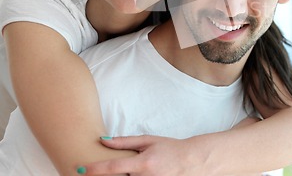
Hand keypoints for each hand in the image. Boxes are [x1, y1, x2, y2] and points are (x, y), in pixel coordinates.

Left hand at [79, 135, 207, 175]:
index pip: (113, 167)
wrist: (191, 161)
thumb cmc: (169, 148)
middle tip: (86, 173)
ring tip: (115, 170)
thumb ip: (125, 142)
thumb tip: (103, 140)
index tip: (78, 169)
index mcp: (143, 163)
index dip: (94, 169)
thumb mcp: (148, 141)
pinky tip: (129, 174)